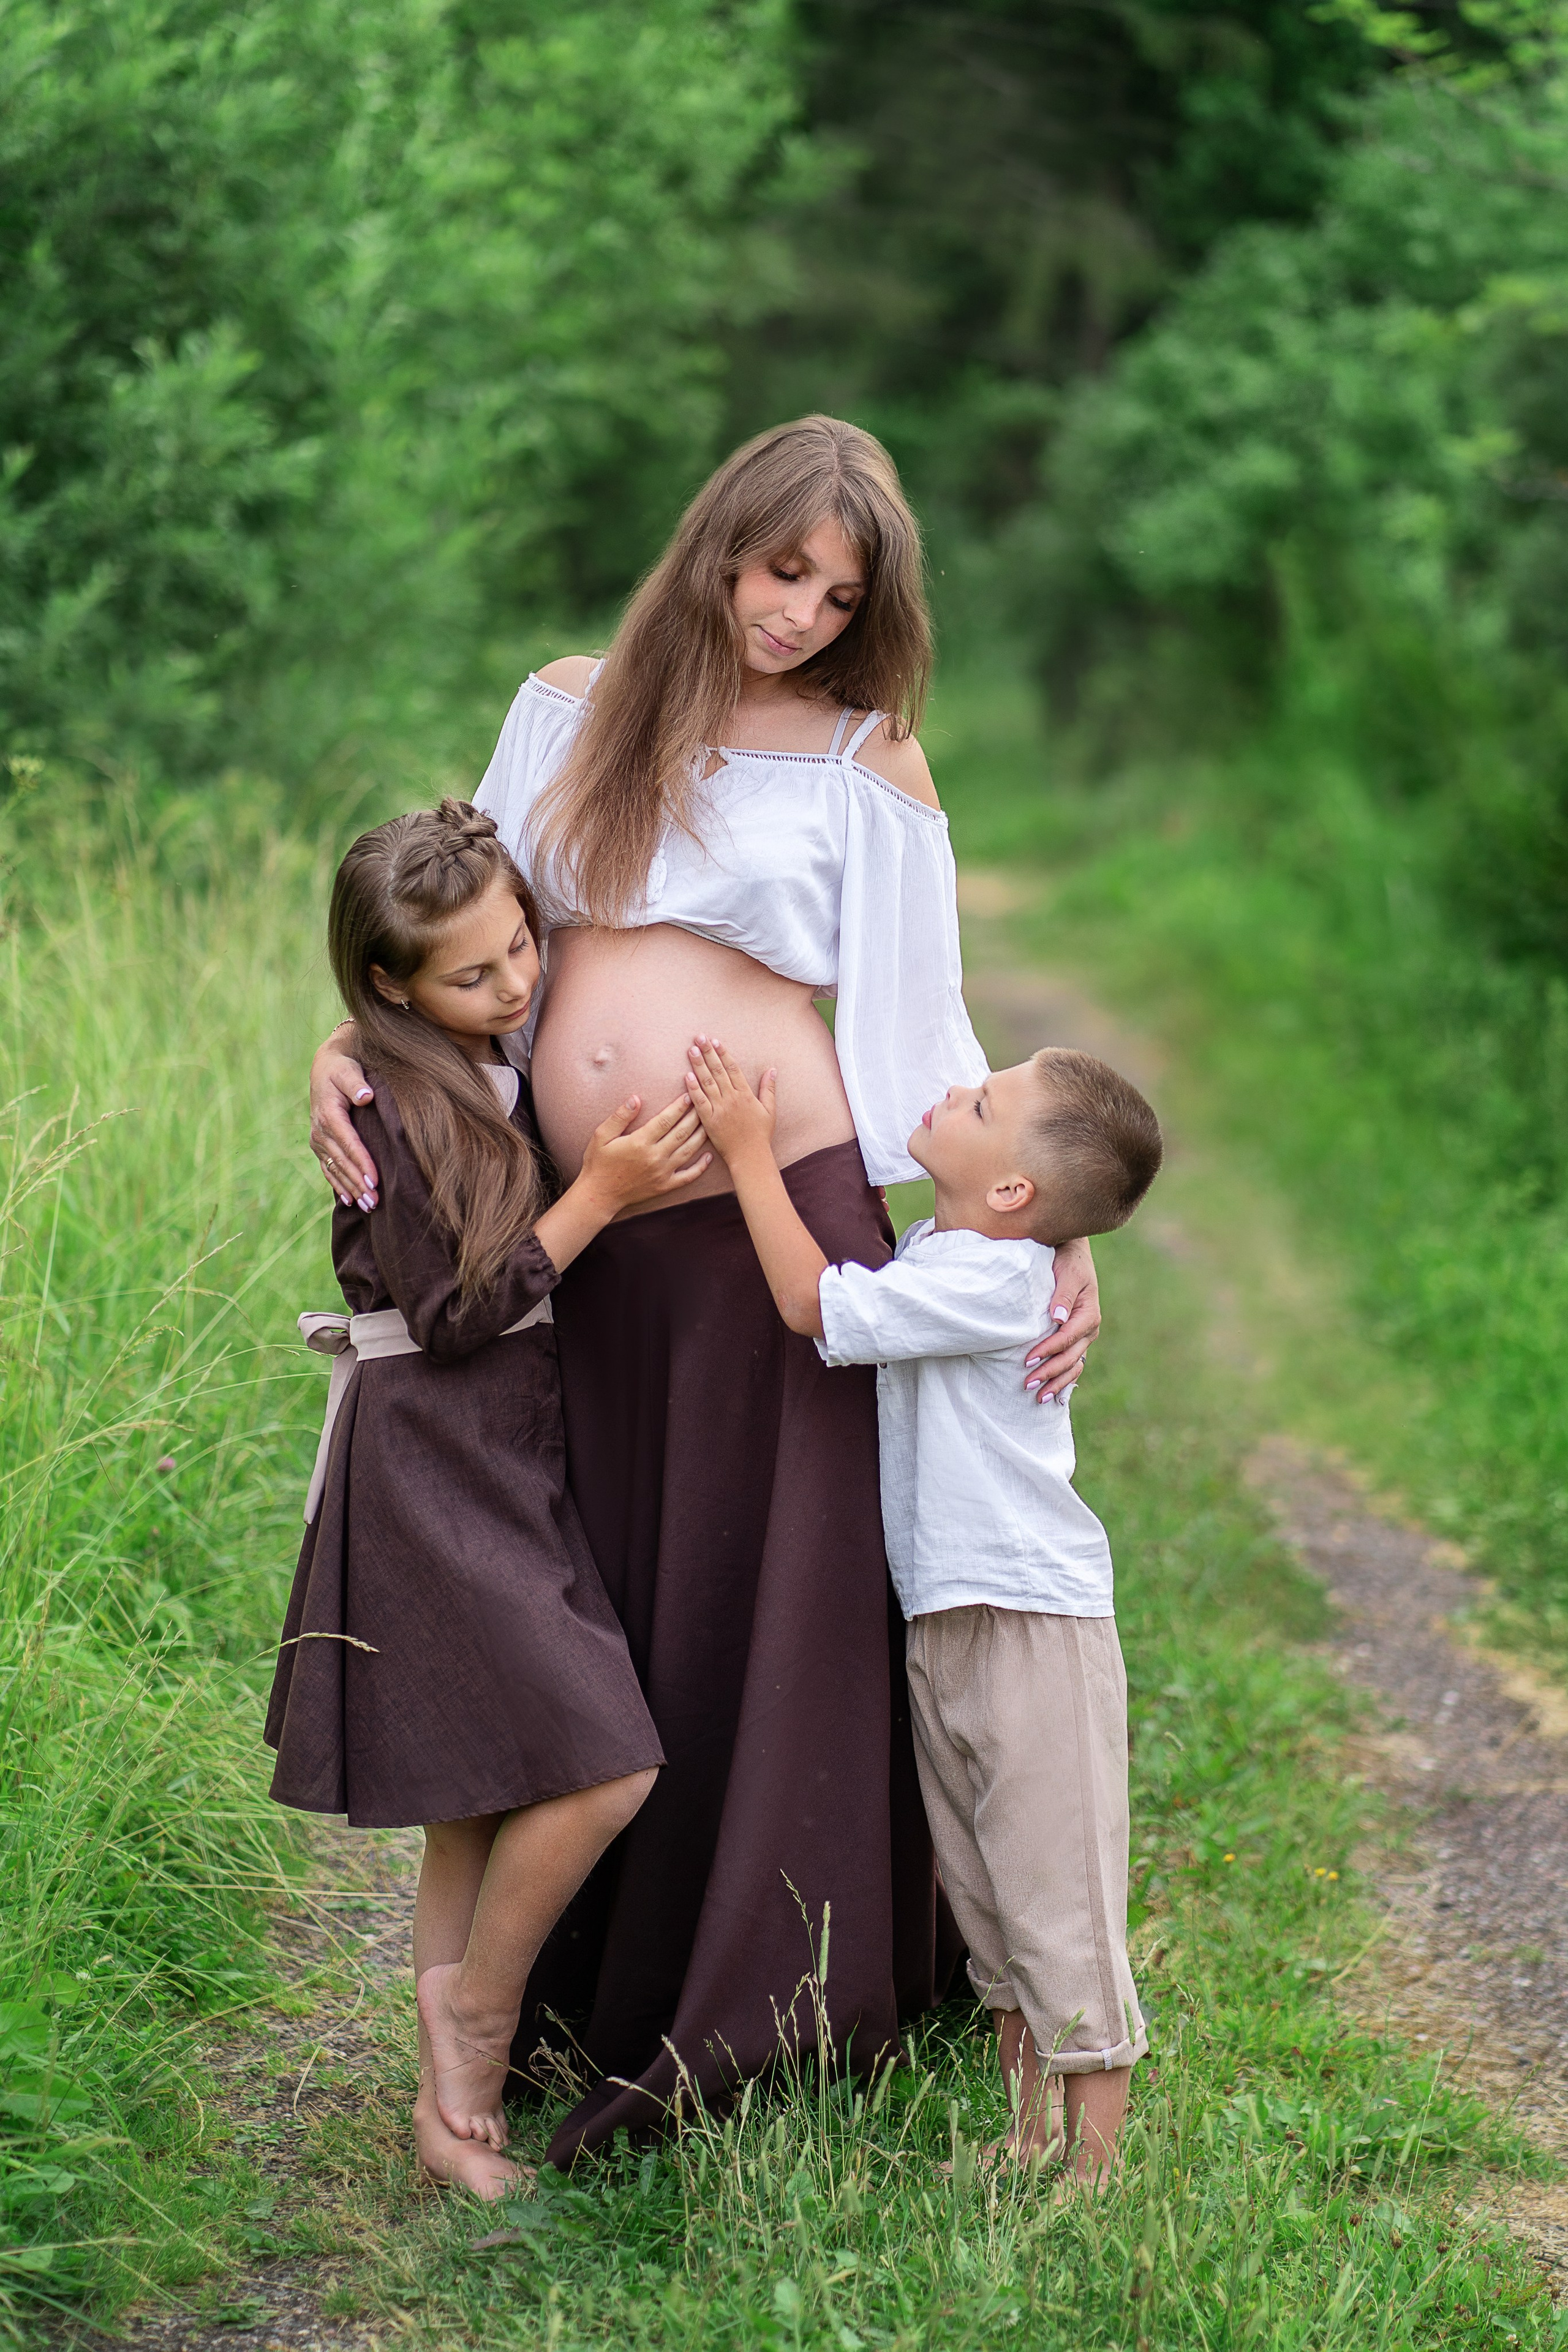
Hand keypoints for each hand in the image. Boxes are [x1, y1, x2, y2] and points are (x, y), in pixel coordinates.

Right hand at [310, 1028, 378, 1207]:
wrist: (325, 1068)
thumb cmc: (343, 1068)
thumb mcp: (348, 1069)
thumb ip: (356, 1082)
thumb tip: (366, 1096)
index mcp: (329, 1114)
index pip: (349, 1143)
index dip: (362, 1162)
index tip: (376, 1180)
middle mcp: (320, 1130)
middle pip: (342, 1161)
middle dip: (359, 1183)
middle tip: (376, 1202)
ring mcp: (318, 1139)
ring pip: (335, 1169)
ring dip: (351, 1188)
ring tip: (368, 1207)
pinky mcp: (320, 1144)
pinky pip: (328, 1168)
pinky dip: (338, 1184)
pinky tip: (350, 1200)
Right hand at [579, 1092, 711, 1209]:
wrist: (599, 1195)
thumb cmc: (598, 1163)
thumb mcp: (601, 1136)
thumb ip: (619, 1117)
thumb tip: (635, 1099)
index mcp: (640, 1142)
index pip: (665, 1120)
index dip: (679, 1107)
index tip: (688, 1095)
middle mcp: (655, 1157)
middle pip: (681, 1132)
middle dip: (694, 1116)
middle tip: (704, 1104)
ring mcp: (662, 1173)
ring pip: (688, 1151)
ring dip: (701, 1136)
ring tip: (709, 1123)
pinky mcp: (665, 1186)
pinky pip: (688, 1176)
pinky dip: (701, 1167)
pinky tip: (709, 1156)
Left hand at [684, 1036, 775, 1166]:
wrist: (750, 1156)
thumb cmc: (760, 1134)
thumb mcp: (770, 1110)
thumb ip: (768, 1089)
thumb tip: (772, 1070)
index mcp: (745, 1094)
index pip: (732, 1068)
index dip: (723, 1053)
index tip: (715, 1041)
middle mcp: (732, 1098)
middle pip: (718, 1070)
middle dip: (708, 1052)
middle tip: (699, 1037)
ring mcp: (719, 1109)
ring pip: (707, 1082)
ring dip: (699, 1065)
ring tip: (692, 1050)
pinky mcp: (709, 1121)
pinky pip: (700, 1102)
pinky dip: (693, 1089)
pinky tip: (687, 1076)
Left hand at [1025, 1235, 1099, 1405]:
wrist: (1071, 1253)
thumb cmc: (1067, 1260)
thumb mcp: (1068, 1273)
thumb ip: (1063, 1295)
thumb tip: (1059, 1318)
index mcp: (1088, 1314)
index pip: (1067, 1338)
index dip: (1048, 1351)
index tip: (1028, 1359)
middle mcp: (1089, 1328)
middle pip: (1070, 1358)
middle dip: (1049, 1373)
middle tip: (1027, 1385)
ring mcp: (1084, 1336)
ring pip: (1073, 1366)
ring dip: (1056, 1382)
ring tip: (1038, 1398)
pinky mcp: (1076, 1339)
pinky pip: (1072, 1364)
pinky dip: (1062, 1379)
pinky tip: (1051, 1393)